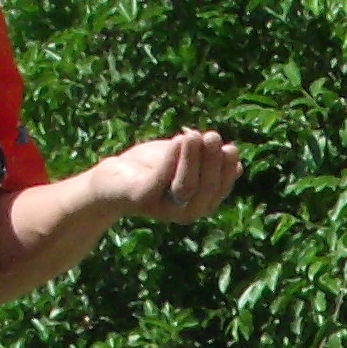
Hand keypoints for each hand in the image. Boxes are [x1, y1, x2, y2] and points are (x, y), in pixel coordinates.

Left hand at [82, 126, 242, 225]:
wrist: (109, 181)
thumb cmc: (148, 169)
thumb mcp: (182, 162)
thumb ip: (205, 162)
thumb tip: (238, 164)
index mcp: (198, 204)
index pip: (220, 190)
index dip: (227, 170)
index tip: (230, 147)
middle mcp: (184, 213)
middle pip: (206, 190)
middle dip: (212, 162)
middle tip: (213, 135)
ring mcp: (162, 209)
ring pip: (186, 187)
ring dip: (193, 159)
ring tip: (194, 134)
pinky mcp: (142, 199)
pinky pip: (160, 179)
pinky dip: (171, 158)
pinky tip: (178, 139)